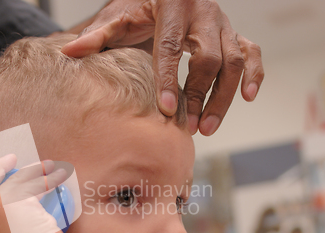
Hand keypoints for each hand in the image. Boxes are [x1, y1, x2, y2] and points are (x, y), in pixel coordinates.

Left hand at [61, 0, 263, 135]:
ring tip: (206, 127)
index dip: (169, 79)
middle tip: (188, 128)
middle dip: (200, 94)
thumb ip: (97, 35)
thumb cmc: (140, 6)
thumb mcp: (118, 17)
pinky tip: (249, 98)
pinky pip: (252, 52)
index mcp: (173, 7)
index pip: (171, 47)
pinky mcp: (232, 34)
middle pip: (209, 57)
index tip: (167, 110)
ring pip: (235, 61)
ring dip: (224, 97)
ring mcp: (222, 24)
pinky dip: (255, 74)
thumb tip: (69, 52)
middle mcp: (203, 14)